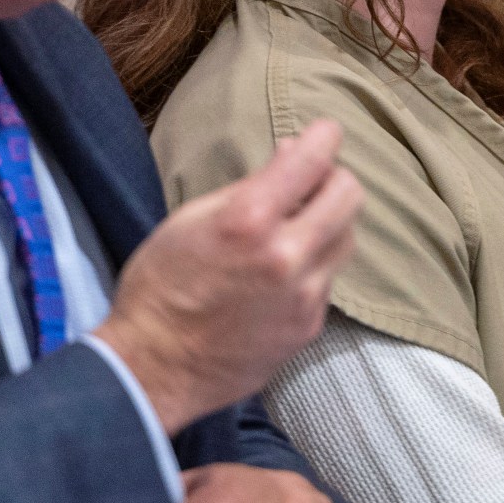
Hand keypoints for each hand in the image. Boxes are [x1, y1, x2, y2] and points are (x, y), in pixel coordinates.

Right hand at [94, 121, 363, 430]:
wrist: (154, 368)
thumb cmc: (160, 286)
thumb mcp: (191, 218)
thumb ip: (250, 185)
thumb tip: (292, 153)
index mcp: (250, 220)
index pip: (314, 159)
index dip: (323, 137)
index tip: (322, 134)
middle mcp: (287, 256)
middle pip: (350, 195)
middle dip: (333, 179)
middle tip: (309, 183)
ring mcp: (305, 296)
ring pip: (347, 238)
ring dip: (328, 223)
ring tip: (295, 227)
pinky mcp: (309, 327)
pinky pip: (328, 279)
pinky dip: (314, 266)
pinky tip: (283, 273)